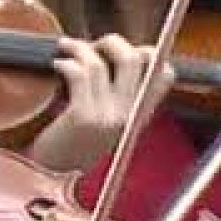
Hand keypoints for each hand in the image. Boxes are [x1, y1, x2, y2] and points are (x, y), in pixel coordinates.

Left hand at [27, 35, 173, 171]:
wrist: (54, 177)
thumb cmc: (75, 145)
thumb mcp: (109, 124)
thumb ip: (119, 97)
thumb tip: (115, 55)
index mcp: (139, 115)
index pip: (165, 75)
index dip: (150, 53)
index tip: (127, 48)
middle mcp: (128, 115)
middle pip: (134, 59)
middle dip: (112, 42)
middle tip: (93, 45)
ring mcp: (106, 115)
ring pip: (100, 63)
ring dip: (80, 48)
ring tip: (66, 48)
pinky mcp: (81, 116)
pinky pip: (78, 74)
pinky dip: (66, 63)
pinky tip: (58, 65)